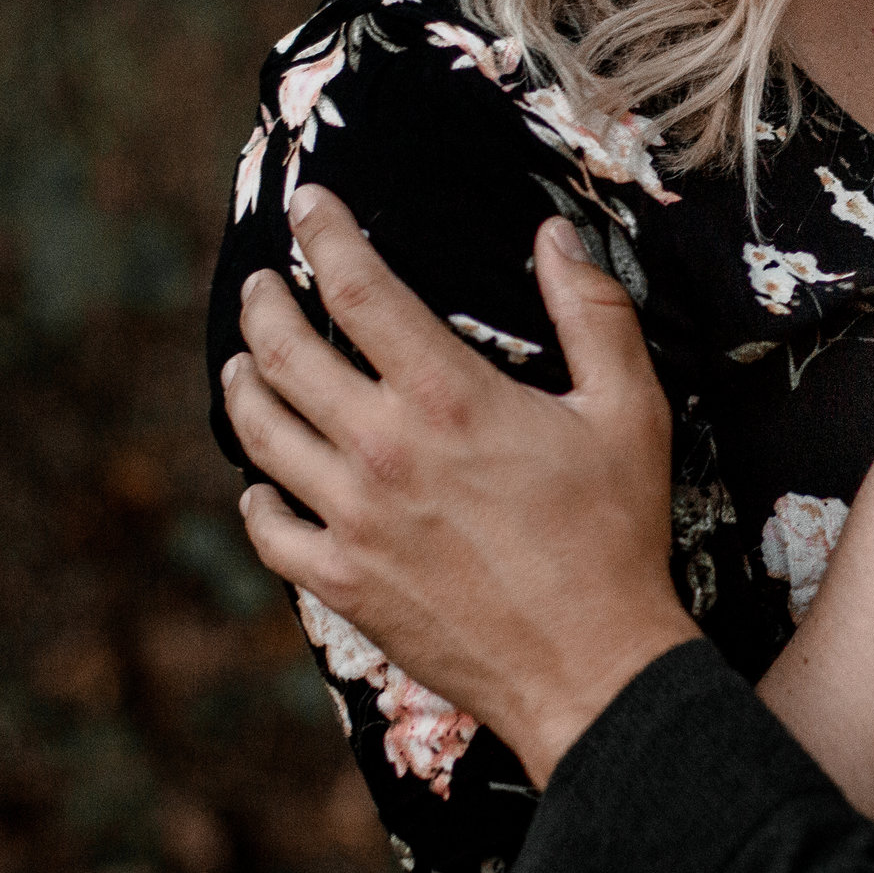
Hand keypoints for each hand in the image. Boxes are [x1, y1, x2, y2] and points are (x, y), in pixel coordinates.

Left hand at [223, 188, 693, 785]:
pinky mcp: (342, 585)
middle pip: (284, 354)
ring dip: (243, 386)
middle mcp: (382, 450)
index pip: (359, 288)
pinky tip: (261, 486)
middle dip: (263, 304)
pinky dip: (255, 501)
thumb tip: (554, 236)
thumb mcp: (630, 411)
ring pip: (260, 435)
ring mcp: (352, 521)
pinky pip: (270, 531)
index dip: (326, 233)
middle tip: (262, 283)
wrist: (593, 668)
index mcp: (448, 397)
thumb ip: (592, 313)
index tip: (308, 204)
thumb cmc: (617, 536)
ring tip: (244, 363)